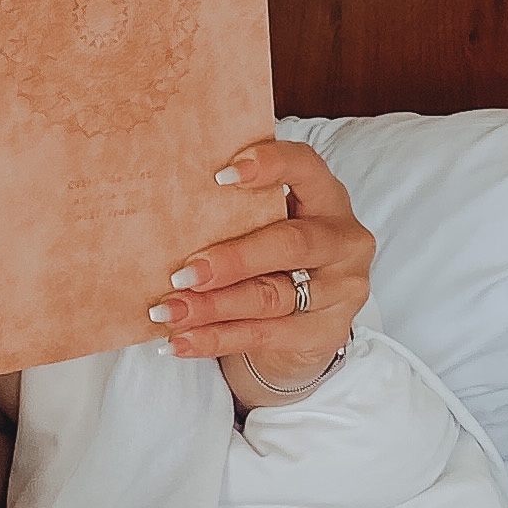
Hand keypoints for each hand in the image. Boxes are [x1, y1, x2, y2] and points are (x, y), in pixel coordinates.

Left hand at [151, 139, 371, 412]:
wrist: (308, 317)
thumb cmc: (277, 254)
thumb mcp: (270, 222)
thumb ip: (238, 211)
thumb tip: (164, 204)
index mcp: (327, 196)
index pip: (305, 167)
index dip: (269, 166)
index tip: (219, 176)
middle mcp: (343, 240)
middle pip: (289, 245)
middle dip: (232, 260)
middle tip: (182, 273)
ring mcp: (342, 289)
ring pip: (271, 297)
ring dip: (213, 306)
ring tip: (169, 311)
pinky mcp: (328, 331)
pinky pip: (265, 335)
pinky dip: (217, 339)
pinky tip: (182, 341)